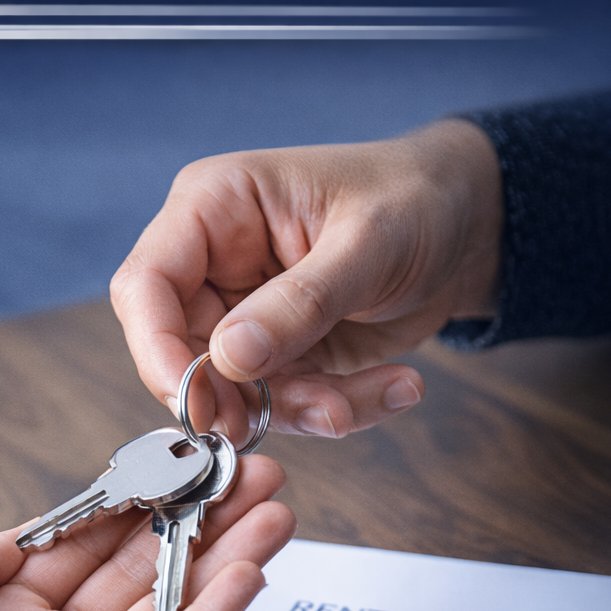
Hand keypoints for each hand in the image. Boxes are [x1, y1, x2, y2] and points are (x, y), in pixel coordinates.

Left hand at [0, 456, 293, 610]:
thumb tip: (40, 526)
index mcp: (8, 608)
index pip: (95, 544)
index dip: (143, 502)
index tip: (183, 460)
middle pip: (146, 570)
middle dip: (202, 519)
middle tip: (254, 473)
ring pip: (175, 607)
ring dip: (228, 556)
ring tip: (277, 505)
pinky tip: (254, 567)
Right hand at [110, 119, 502, 442]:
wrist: (466, 225)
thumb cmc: (415, 198)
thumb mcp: (367, 243)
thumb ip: (299, 302)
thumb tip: (229, 357)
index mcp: (214, 210)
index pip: (145, 288)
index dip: (157, 351)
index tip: (198, 404)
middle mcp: (215, 267)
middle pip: (181, 357)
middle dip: (241, 400)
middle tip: (309, 413)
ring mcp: (244, 320)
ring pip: (236, 397)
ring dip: (304, 411)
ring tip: (379, 392)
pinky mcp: (279, 359)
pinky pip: (285, 407)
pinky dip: (336, 410)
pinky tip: (395, 387)